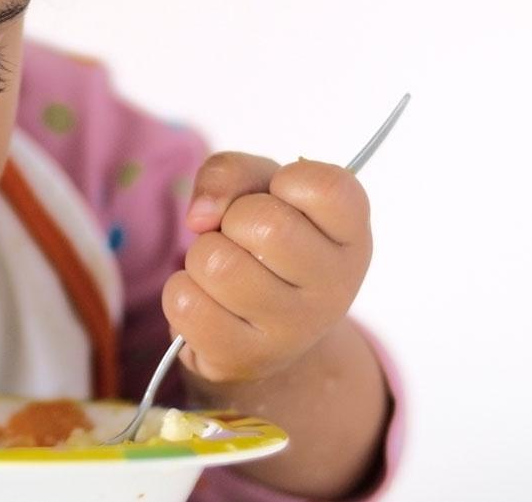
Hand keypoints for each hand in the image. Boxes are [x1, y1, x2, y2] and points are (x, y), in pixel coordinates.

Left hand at [161, 152, 371, 382]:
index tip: (280, 199)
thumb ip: (230, 173)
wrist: (258, 328)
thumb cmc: (263, 243)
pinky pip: (186, 304)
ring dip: (200, 257)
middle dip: (231, 220)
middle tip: (242, 239)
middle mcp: (336, 286)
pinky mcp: (247, 357)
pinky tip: (207, 302)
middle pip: (260, 222)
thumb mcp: (258, 188)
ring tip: (222, 271)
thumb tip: (200, 216)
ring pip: (216, 262)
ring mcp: (295, 329)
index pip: (322, 187)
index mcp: (351, 235)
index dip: (284, 181)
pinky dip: (181, 292)